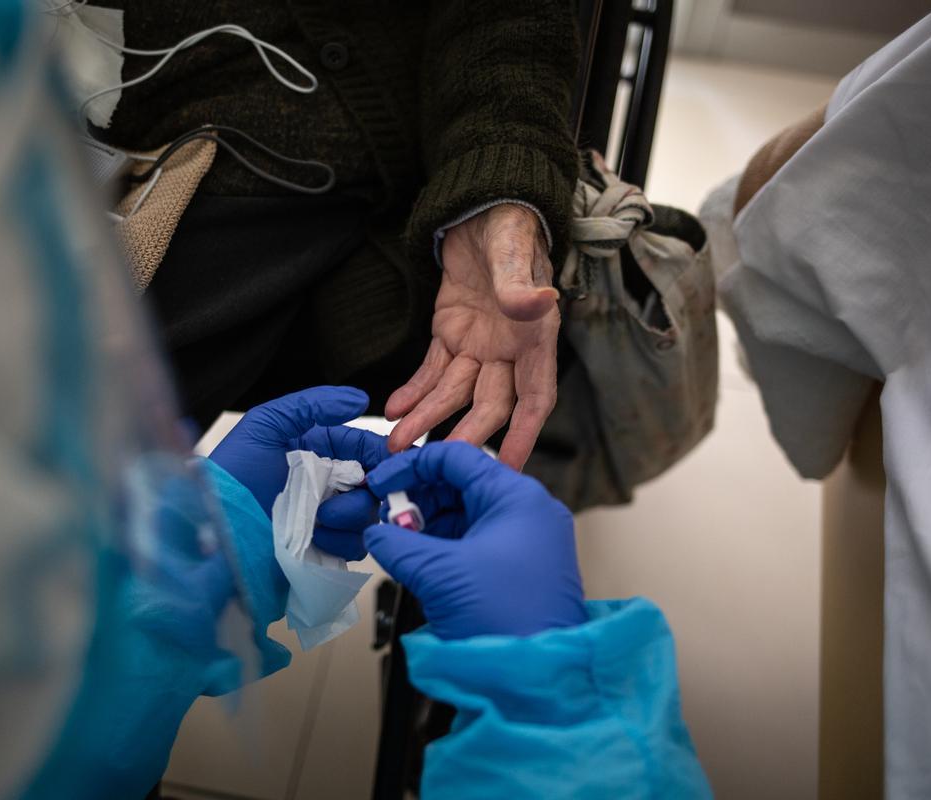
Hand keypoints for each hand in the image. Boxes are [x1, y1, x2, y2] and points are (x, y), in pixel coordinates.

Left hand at [208, 386, 390, 559]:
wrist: (211, 531)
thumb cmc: (230, 476)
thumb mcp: (264, 426)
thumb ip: (311, 405)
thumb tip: (359, 399)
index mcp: (316, 451)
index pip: (362, 446)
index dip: (380, 452)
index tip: (389, 460)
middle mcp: (325, 483)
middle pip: (374, 482)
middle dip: (369, 487)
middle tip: (349, 493)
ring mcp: (325, 518)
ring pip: (367, 514)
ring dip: (350, 515)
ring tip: (318, 518)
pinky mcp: (323, 549)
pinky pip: (353, 545)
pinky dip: (340, 542)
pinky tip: (315, 538)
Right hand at [364, 442, 585, 639]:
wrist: (538, 679)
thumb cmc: (505, 621)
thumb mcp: (438, 574)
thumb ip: (397, 545)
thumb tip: (376, 532)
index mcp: (517, 498)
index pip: (457, 458)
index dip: (412, 466)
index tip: (382, 483)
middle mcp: (529, 512)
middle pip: (463, 484)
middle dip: (420, 498)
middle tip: (387, 518)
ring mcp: (530, 541)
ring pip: (469, 514)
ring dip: (430, 524)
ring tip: (401, 543)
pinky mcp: (524, 568)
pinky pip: (478, 541)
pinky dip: (447, 545)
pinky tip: (421, 561)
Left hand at [386, 204, 559, 468]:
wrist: (483, 204)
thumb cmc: (510, 225)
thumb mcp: (514, 250)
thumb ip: (519, 283)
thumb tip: (536, 304)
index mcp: (535, 336)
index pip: (535, 397)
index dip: (524, 434)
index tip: (509, 468)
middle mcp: (510, 349)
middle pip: (490, 404)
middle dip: (464, 435)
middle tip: (438, 463)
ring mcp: (479, 344)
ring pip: (454, 393)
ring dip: (427, 418)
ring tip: (397, 442)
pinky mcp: (451, 332)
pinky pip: (432, 369)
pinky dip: (414, 390)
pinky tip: (394, 409)